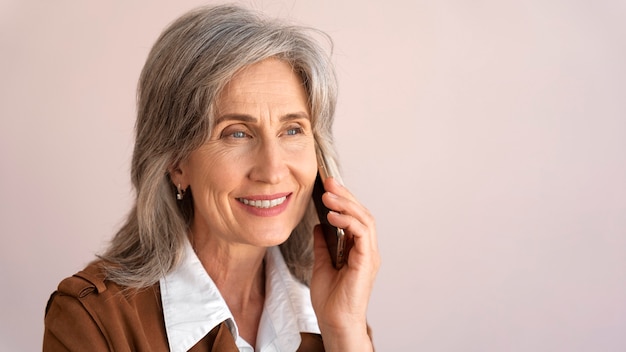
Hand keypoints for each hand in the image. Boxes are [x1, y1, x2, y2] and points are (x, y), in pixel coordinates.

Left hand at [310, 177, 379, 351]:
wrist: (335, 323)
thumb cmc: (331, 301)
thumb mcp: (322, 265)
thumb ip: (323, 245)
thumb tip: (318, 226)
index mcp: (358, 249)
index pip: (355, 216)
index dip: (343, 199)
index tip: (327, 185)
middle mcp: (367, 250)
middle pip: (361, 213)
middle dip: (345, 194)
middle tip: (329, 181)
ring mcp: (369, 255)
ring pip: (364, 219)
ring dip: (346, 204)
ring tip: (328, 195)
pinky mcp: (366, 261)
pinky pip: (362, 233)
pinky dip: (349, 221)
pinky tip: (332, 215)